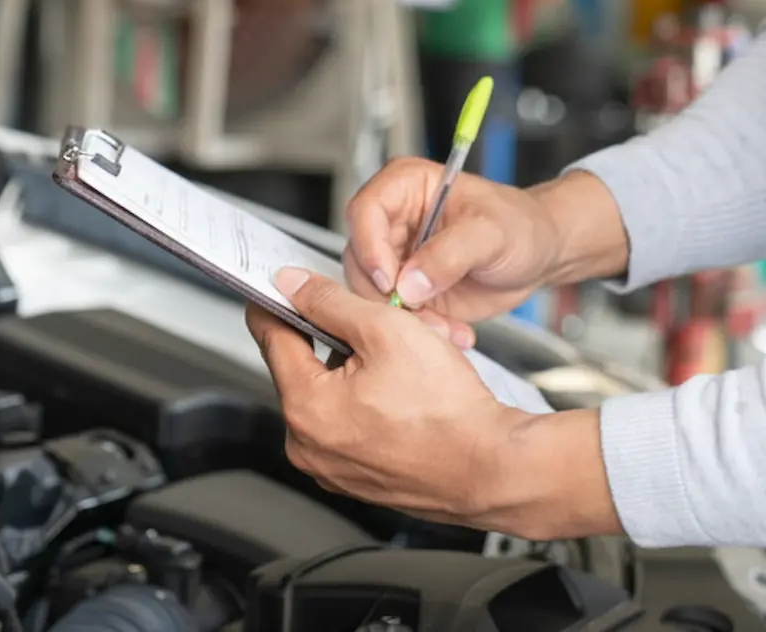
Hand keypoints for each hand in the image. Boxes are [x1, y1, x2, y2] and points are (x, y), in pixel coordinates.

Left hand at [246, 267, 616, 538]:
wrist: (495, 469)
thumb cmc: (450, 411)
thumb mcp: (387, 329)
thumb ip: (330, 302)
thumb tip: (292, 286)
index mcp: (306, 408)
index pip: (270, 336)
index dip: (277, 301)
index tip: (282, 285)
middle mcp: (308, 446)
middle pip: (303, 367)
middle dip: (337, 338)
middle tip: (375, 324)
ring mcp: (332, 469)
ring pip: (331, 396)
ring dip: (357, 369)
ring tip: (402, 360)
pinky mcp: (357, 480)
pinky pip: (350, 426)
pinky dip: (369, 402)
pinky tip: (405, 393)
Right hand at [341, 159, 564, 345]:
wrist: (538, 254)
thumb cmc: (520, 225)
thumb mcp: (492, 232)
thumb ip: (450, 253)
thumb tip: (411, 284)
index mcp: (405, 186)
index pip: (365, 211)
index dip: (370, 247)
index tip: (390, 280)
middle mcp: (393, 220)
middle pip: (360, 257)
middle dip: (386, 293)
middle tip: (420, 311)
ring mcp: (398, 256)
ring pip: (372, 291)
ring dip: (406, 318)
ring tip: (447, 327)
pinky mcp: (407, 288)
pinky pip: (396, 314)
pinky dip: (422, 329)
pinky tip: (455, 332)